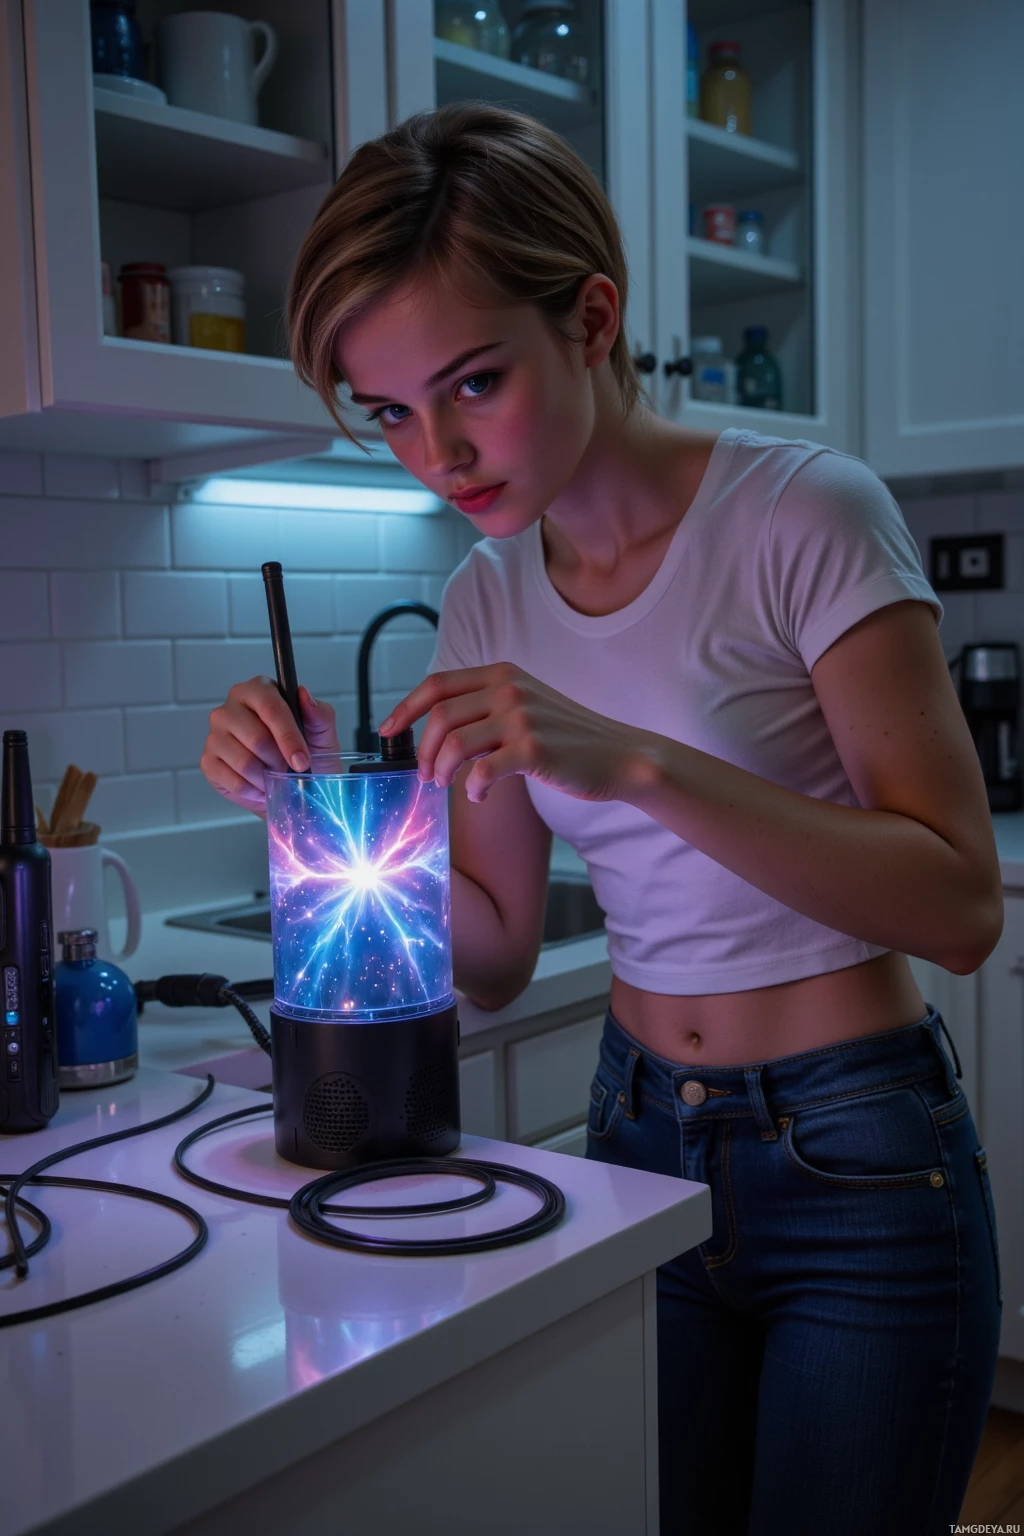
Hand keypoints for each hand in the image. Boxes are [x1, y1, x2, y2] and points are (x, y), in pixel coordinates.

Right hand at [200, 678, 339, 817]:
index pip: (270, 707)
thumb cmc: (307, 755)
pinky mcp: (208, 761)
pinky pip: (233, 781)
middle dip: (279, 761)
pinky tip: (261, 787)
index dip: (288, 736)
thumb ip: (319, 713)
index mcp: (259, 690)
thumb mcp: (322, 734)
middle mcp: (232, 707)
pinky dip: (254, 791)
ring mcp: (216, 734)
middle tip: (288, 769)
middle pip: (256, 737)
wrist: (294, 787)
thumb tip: (304, 695)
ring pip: (244, 762)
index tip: (301, 760)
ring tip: (275, 778)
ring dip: (267, 778)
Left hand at [378, 662, 648, 804]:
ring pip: (454, 743)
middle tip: (426, 775)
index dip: (405, 707)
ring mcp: (522, 717)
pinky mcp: (534, 749)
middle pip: (440, 717)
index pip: (437, 684)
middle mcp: (509, 689)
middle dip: (422, 750)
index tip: (388, 731)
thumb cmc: (568, 738)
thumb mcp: (526, 705)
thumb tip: (438, 730)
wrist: (620, 755)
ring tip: (445, 785)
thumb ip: (487, 706)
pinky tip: (479, 795)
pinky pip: (483, 771)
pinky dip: (472, 788)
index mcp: (502, 674)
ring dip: (441, 770)